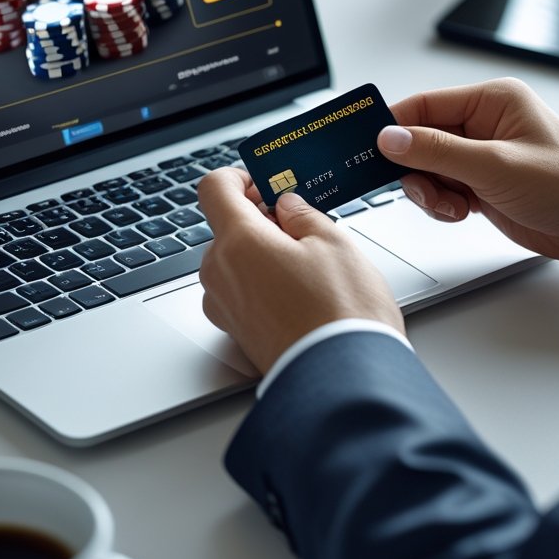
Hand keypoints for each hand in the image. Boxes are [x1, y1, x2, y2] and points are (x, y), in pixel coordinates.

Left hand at [197, 168, 402, 374]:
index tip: (264, 183)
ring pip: (235, 263)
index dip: (240, 178)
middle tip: (304, 229)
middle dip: (261, 222)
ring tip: (311, 269)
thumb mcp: (335, 243)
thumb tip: (288, 207)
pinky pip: (242, 295)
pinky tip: (301, 296)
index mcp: (238, 242)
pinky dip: (263, 287)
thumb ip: (303, 215)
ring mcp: (223, 308)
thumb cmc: (342, 313)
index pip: (214, 187)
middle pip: (227, 229)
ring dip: (263, 256)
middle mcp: (219, 274)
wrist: (343, 381)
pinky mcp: (236, 334)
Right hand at [377, 78, 558, 264]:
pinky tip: (463, 212)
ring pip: (427, 167)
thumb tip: (390, 137)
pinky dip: (443, 204)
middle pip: (420, 139)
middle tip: (423, 189)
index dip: (395, 127)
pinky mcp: (482, 182)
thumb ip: (437, 151)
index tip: (371, 149)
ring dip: (430, 191)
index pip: (425, 105)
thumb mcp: (496, 166)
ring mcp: (482, 154)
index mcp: (492, 101)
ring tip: (453, 205)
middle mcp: (484, 123)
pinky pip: (441, 188)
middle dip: (416, 169)